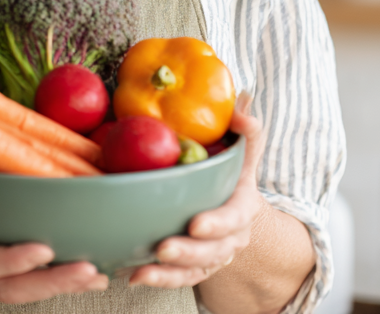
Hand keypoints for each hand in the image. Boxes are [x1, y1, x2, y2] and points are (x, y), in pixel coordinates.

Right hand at [0, 143, 108, 303]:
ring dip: (60, 285)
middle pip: (6, 288)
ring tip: (98, 272)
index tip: (42, 248)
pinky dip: (55, 279)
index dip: (9, 261)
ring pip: (20, 290)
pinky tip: (88, 269)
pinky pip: (23, 281)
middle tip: (88, 268)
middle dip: (49, 282)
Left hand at [127, 93, 265, 288]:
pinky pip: (180, 278)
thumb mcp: (243, 148)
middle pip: (214, 250)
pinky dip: (159, 280)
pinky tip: (134, 276)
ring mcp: (214, 254)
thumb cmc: (233, 169)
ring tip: (143, 269)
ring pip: (196, 269)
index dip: (217, 223)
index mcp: (243, 205)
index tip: (195, 224)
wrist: (236, 204)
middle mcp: (232, 235)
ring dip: (169, 272)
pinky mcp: (196, 265)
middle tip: (163, 247)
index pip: (234, 217)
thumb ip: (246, 128)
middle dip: (188, 251)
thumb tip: (243, 100)